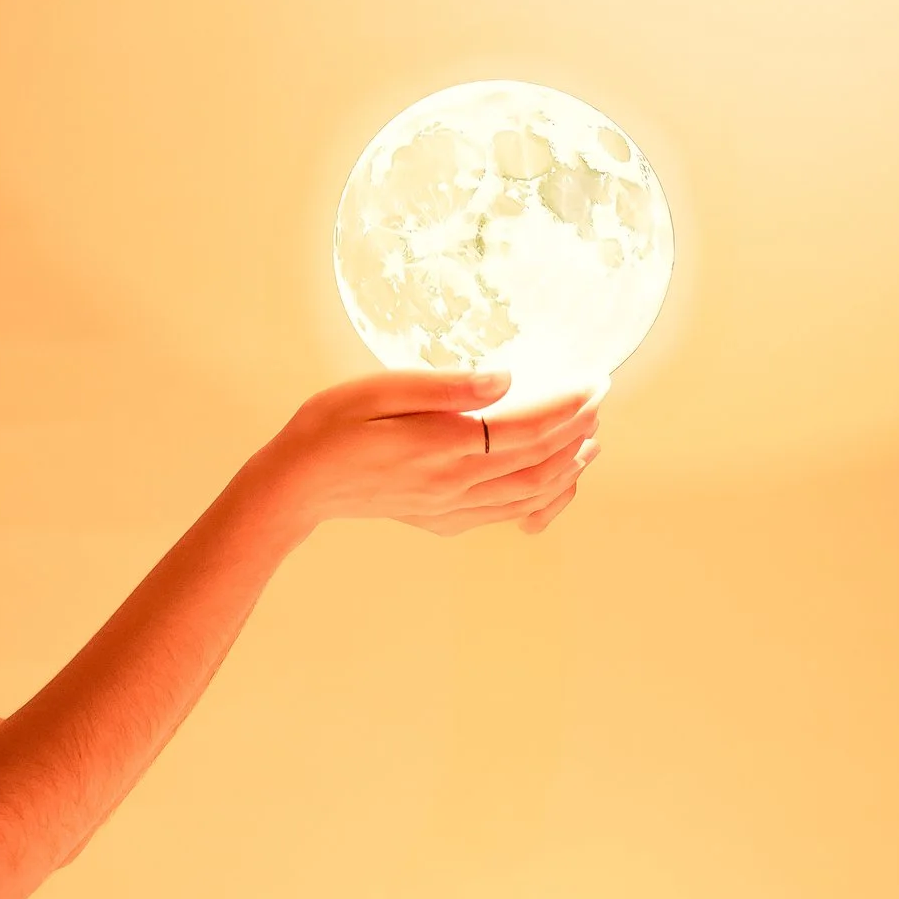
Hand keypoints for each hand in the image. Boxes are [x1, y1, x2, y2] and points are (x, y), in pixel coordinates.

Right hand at [255, 370, 601, 541]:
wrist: (298, 484)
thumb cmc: (331, 426)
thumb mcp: (381, 389)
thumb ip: (447, 388)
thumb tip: (506, 379)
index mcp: (443, 446)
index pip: (528, 427)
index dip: (569, 406)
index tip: (595, 381)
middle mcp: (455, 484)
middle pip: (539, 461)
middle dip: (578, 430)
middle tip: (600, 399)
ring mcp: (452, 507)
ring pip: (531, 494)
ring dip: (568, 467)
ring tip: (591, 439)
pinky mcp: (444, 519)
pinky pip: (509, 515)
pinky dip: (543, 502)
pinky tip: (556, 485)